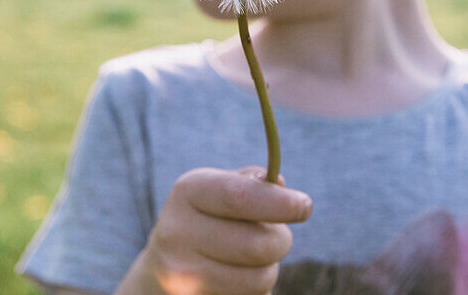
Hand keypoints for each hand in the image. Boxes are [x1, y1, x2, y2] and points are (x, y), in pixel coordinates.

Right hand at [122, 165, 312, 294]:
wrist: (162, 270)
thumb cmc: (207, 220)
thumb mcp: (219, 190)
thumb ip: (251, 183)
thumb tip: (280, 186)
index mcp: (188, 191)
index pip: (240, 197)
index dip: (280, 203)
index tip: (305, 207)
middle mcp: (178, 233)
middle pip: (259, 245)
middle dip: (280, 241)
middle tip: (275, 237)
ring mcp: (182, 276)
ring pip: (260, 279)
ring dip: (269, 270)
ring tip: (251, 260)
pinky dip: (255, 291)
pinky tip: (235, 280)